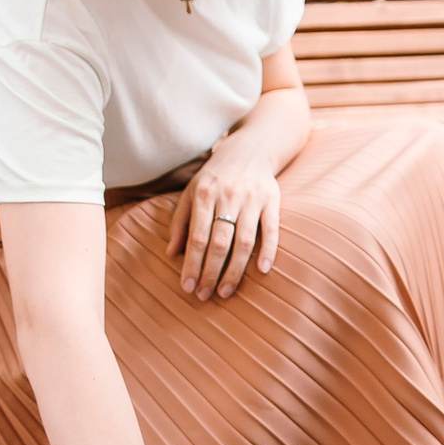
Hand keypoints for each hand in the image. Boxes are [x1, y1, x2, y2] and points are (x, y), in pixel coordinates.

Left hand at [166, 139, 283, 300]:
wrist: (249, 149)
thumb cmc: (215, 177)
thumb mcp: (191, 192)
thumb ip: (180, 221)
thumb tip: (171, 253)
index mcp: (204, 194)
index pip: (197, 237)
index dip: (192, 264)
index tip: (187, 286)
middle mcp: (228, 196)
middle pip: (219, 242)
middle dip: (210, 272)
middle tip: (204, 295)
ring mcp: (252, 199)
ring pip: (244, 241)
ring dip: (234, 270)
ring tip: (225, 291)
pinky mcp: (272, 200)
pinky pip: (271, 229)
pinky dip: (268, 250)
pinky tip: (262, 271)